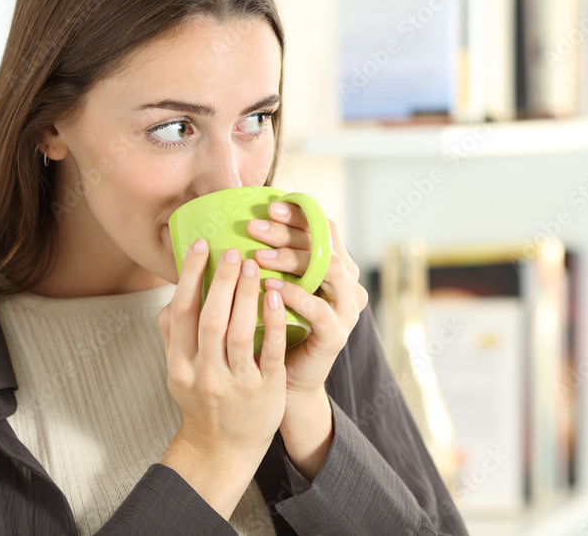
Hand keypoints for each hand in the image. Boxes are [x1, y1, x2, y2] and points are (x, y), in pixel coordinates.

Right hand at [156, 238, 287, 517]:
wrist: (223, 449)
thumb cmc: (202, 401)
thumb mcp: (178, 372)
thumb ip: (172, 335)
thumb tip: (170, 294)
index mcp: (180, 365)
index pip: (181, 312)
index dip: (190, 277)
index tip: (202, 246)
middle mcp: (204, 374)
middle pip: (210, 320)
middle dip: (220, 282)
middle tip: (233, 251)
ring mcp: (236, 383)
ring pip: (239, 333)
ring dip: (245, 296)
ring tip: (254, 265)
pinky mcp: (265, 389)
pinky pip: (269, 351)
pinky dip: (272, 321)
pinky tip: (276, 296)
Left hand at [248, 202, 368, 399]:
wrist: (284, 380)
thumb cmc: (273, 325)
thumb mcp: (273, 282)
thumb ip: (269, 255)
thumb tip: (241, 219)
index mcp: (334, 263)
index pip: (322, 225)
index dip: (298, 213)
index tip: (267, 207)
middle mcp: (347, 281)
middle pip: (323, 243)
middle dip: (286, 232)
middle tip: (253, 227)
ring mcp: (346, 308)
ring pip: (327, 269)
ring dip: (291, 259)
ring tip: (258, 257)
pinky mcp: (338, 334)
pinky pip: (319, 308)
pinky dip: (294, 295)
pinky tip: (269, 288)